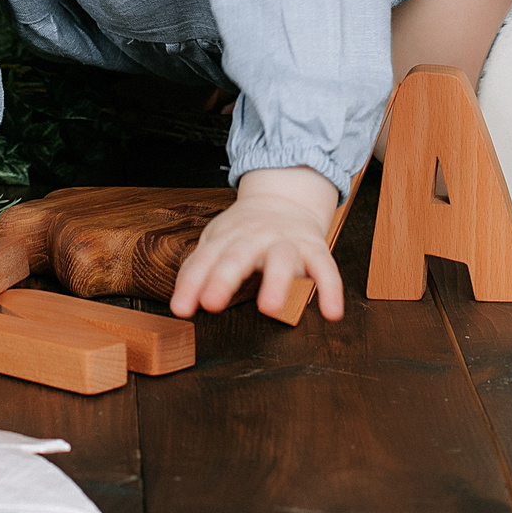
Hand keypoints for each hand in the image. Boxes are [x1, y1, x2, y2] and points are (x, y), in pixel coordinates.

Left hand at [168, 167, 343, 320]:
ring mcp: (287, 241)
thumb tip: (180, 303)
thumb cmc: (245, 230)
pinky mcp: (315, 249)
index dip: (191, 283)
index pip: (206, 259)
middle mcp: (256, 236)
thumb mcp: (216, 242)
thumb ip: (197, 270)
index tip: (181, 308)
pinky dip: (331, 290)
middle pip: (238, 256)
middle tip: (211, 304)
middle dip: (224, 279)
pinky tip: (331, 313)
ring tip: (270, 308)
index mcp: (228, 236)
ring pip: (282, 259)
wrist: (285, 199)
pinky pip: (326, 269)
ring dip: (276, 282)